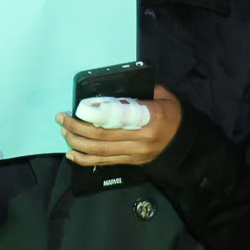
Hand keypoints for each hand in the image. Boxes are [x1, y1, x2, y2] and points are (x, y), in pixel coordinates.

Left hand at [58, 84, 181, 167]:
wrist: (187, 142)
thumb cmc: (173, 114)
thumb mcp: (162, 96)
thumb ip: (139, 92)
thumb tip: (114, 87)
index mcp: (150, 117)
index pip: (117, 117)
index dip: (94, 115)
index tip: (77, 109)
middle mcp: (141, 137)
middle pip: (102, 136)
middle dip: (77, 128)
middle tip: (62, 119)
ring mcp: (136, 152)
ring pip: (100, 151)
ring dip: (77, 143)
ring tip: (64, 132)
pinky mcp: (132, 162)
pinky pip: (105, 162)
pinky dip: (85, 159)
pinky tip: (71, 153)